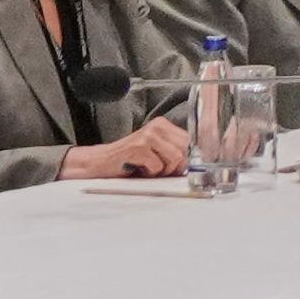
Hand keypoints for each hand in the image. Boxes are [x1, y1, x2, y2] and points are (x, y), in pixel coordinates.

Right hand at [65, 119, 193, 182]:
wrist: (101, 162)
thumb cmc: (131, 160)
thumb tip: (198, 164)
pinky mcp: (138, 148)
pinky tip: (139, 169)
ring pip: (176, 158)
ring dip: (164, 170)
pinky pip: (158, 166)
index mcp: (164, 125)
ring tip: (149, 168)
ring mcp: (147, 136)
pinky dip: (151, 173)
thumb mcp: (156, 152)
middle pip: (186, 149)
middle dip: (177, 166)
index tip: (179, 167)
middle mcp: (157, 126)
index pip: (191, 140)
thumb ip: (175, 152)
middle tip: (160, 170)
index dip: (189, 158)